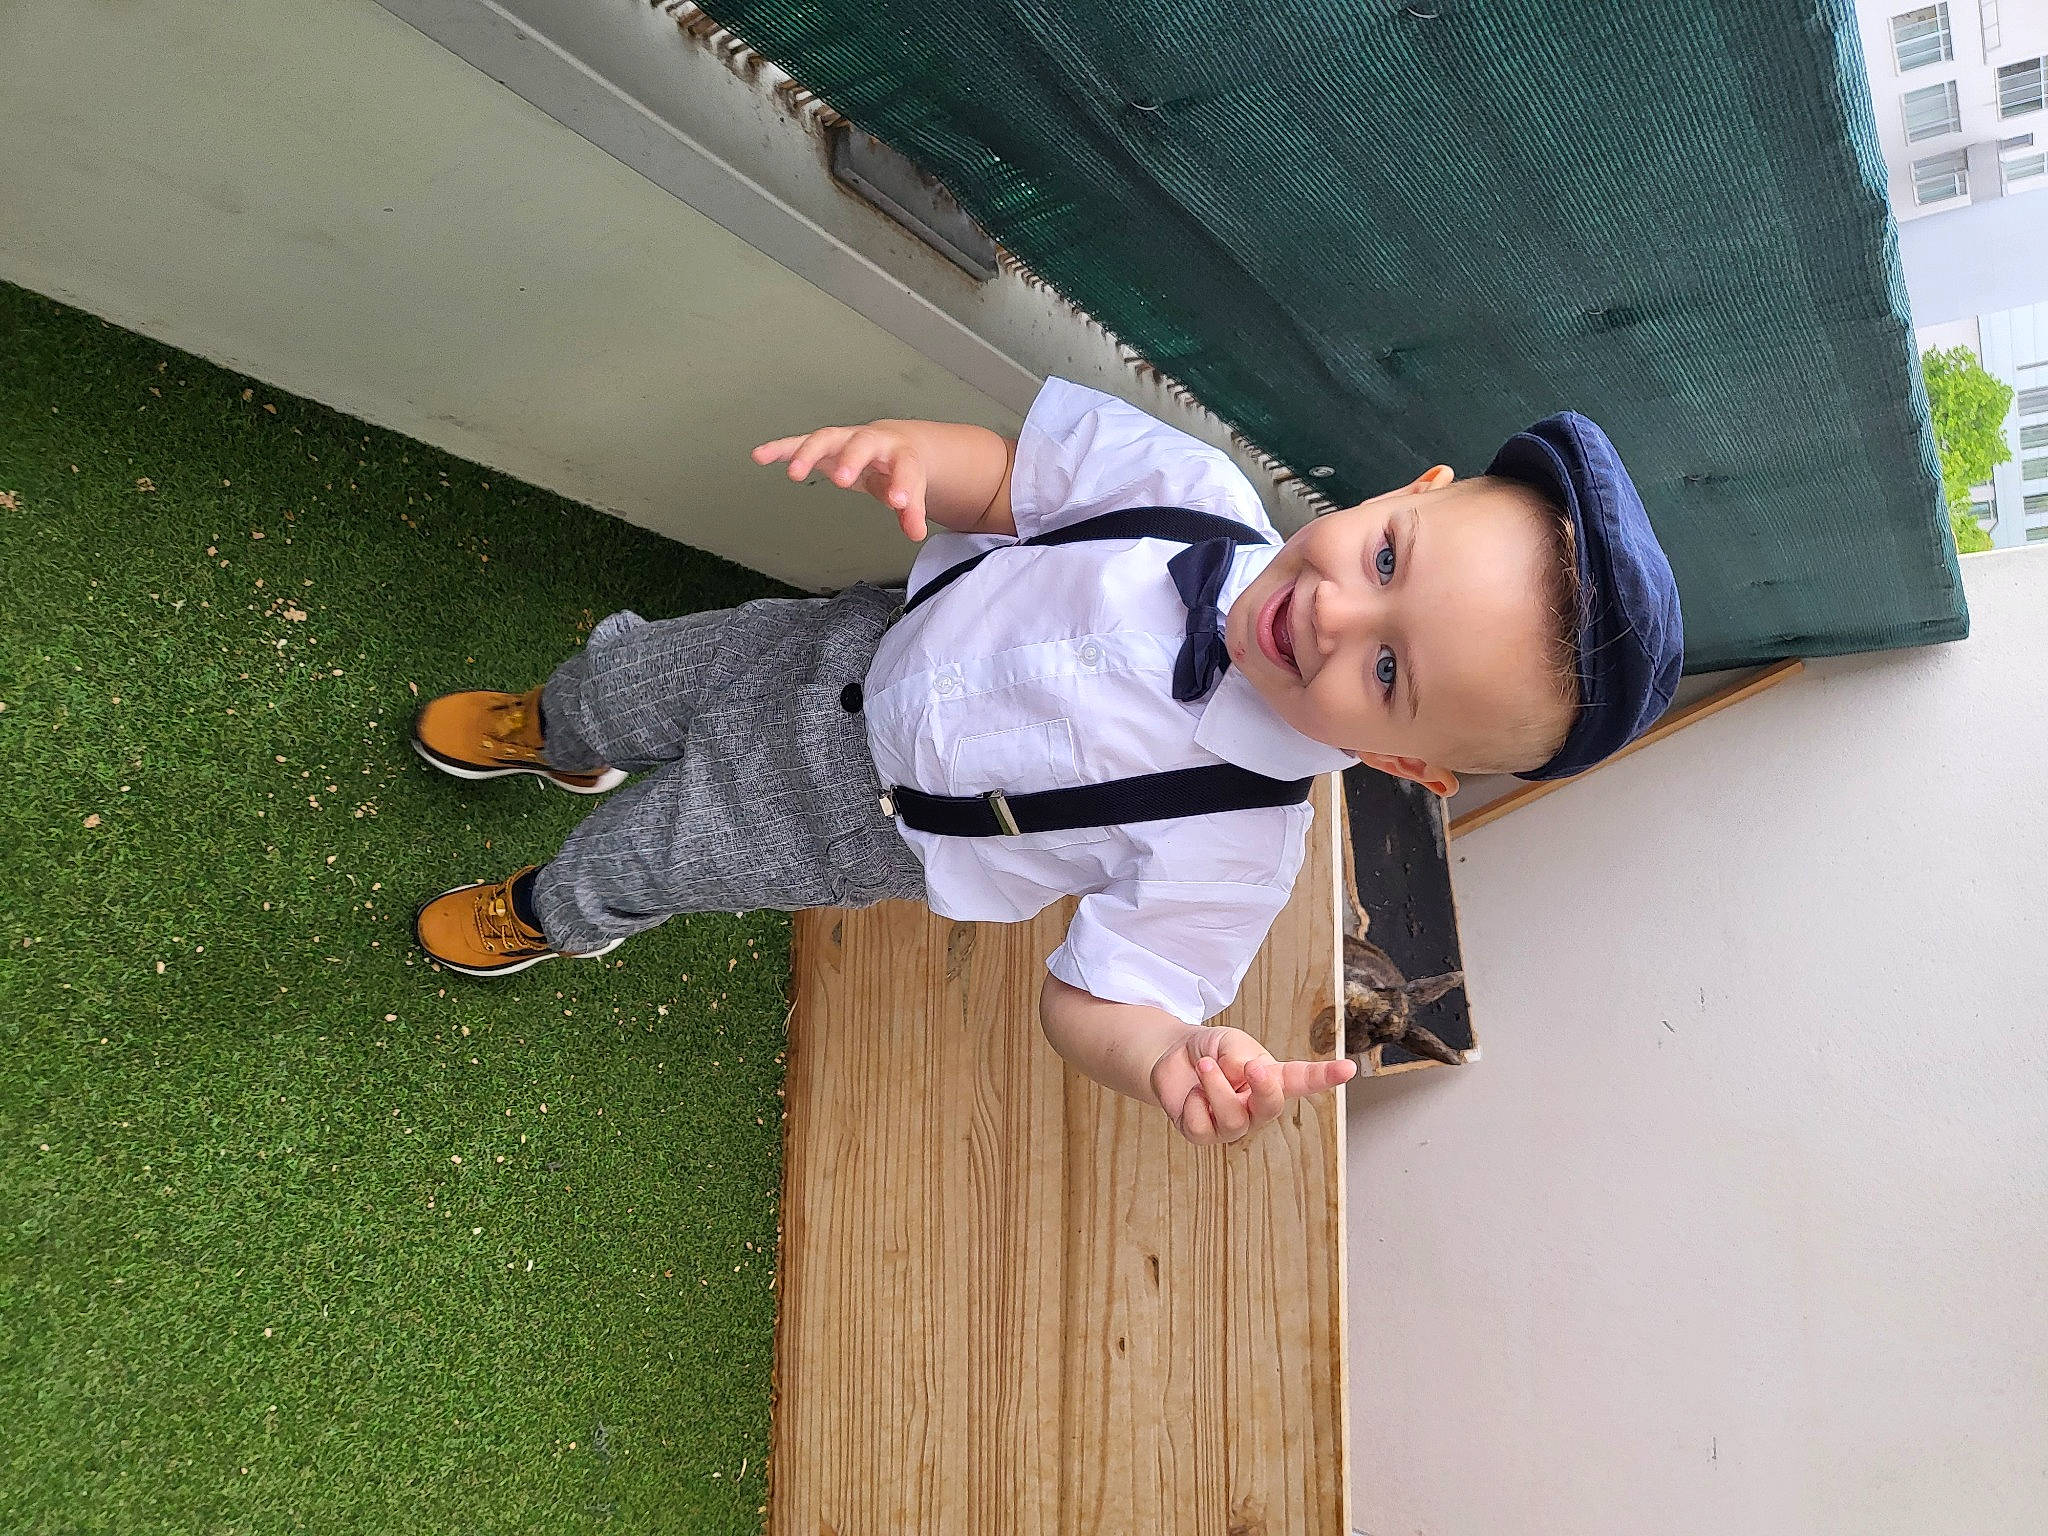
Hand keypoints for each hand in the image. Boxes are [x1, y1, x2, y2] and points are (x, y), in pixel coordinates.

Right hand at [752, 424, 931, 539]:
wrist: (894, 442)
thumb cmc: (900, 466)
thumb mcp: (911, 489)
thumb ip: (911, 511)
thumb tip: (914, 531)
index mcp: (899, 453)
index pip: (904, 466)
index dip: (902, 483)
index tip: (899, 502)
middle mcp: (871, 441)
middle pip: (861, 443)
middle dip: (851, 458)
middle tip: (842, 479)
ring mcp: (845, 440)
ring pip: (826, 439)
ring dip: (809, 453)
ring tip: (794, 473)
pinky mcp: (824, 446)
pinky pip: (799, 443)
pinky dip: (779, 449)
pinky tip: (760, 456)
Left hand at [1148, 1025, 1356, 1146]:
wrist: (1172, 1056)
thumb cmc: (1212, 1050)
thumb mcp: (1229, 1041)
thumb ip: (1240, 1055)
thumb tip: (1245, 1075)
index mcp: (1272, 1080)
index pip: (1302, 1080)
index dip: (1325, 1076)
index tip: (1348, 1068)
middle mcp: (1255, 1107)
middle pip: (1272, 1107)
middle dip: (1264, 1089)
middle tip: (1253, 1066)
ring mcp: (1231, 1125)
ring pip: (1232, 1117)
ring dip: (1215, 1085)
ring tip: (1204, 1065)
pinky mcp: (1203, 1134)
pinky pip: (1201, 1126)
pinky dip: (1193, 1102)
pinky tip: (1192, 1093)